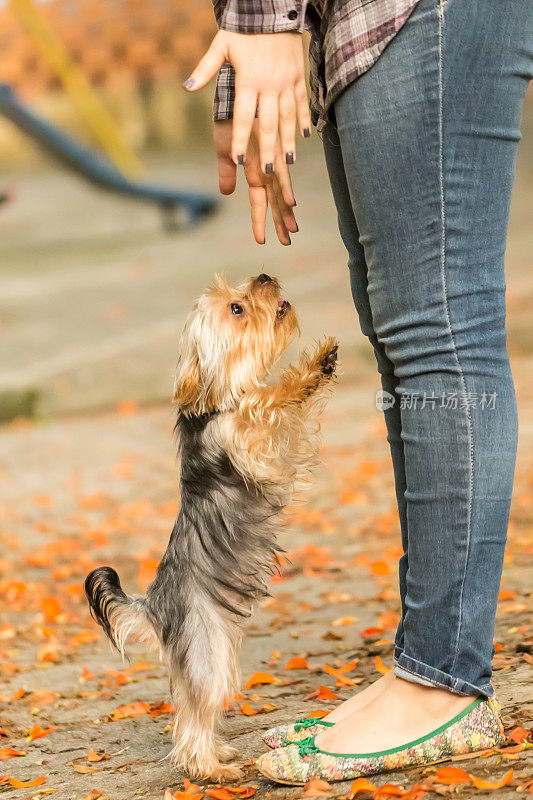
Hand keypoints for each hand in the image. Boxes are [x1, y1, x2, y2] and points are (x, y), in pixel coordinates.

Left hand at [185, 30, 310, 172]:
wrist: (272, 8)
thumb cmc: (242, 30)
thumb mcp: (220, 45)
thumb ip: (205, 68)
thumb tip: (188, 88)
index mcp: (248, 80)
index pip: (243, 117)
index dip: (240, 140)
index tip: (238, 161)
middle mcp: (269, 85)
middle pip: (268, 124)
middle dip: (268, 150)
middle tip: (267, 172)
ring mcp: (286, 82)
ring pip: (288, 117)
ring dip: (289, 141)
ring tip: (288, 162)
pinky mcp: (298, 77)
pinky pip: (302, 103)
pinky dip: (304, 119)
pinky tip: (305, 137)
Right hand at [214, 119, 297, 245]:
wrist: (235, 95)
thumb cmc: (229, 120)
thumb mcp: (224, 150)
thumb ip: (226, 172)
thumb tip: (226, 193)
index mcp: (254, 171)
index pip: (259, 202)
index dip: (261, 221)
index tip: (263, 241)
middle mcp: (265, 169)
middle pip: (274, 201)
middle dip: (281, 222)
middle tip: (288, 241)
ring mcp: (269, 160)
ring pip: (279, 192)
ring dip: (285, 212)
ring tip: (293, 231)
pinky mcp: (270, 149)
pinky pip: (277, 173)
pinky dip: (284, 188)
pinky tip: (291, 202)